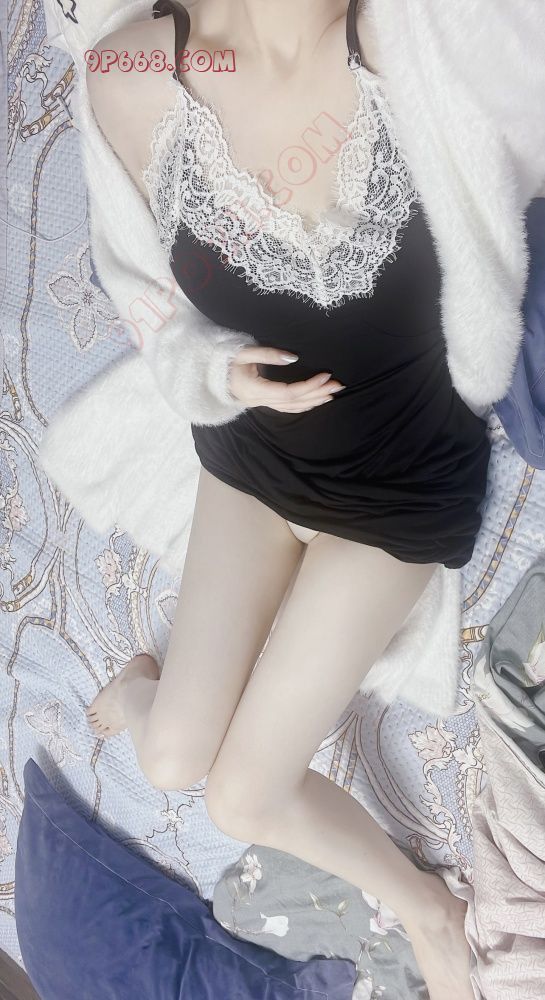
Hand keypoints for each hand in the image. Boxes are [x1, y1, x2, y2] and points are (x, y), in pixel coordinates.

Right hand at [228, 346, 344, 412]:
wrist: (210, 374)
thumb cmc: (225, 360)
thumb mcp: (244, 351)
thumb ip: (268, 353)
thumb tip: (293, 357)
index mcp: (254, 389)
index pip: (288, 392)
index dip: (309, 386)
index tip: (325, 376)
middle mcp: (259, 401)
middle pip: (294, 402)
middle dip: (318, 394)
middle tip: (338, 385)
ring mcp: (262, 404)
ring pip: (292, 408)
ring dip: (314, 401)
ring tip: (332, 393)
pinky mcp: (264, 402)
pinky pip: (287, 408)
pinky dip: (304, 405)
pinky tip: (316, 401)